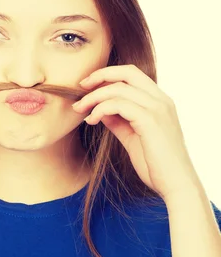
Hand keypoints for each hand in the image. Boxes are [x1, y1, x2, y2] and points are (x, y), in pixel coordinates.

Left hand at [72, 64, 199, 200]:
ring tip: (80, 109)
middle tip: (80, 87)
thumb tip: (100, 110)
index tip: (87, 86)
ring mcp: (158, 108)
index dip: (107, 75)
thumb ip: (119, 121)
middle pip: (126, 72)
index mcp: (160, 101)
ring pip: (118, 88)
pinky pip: (118, 104)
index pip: (132, 74)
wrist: (176, 185)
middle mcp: (161, 100)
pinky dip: (100, 109)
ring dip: (94, 97)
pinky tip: (92, 120)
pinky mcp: (150, 121)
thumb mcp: (132, 137)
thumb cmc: (156, 164)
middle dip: (99, 76)